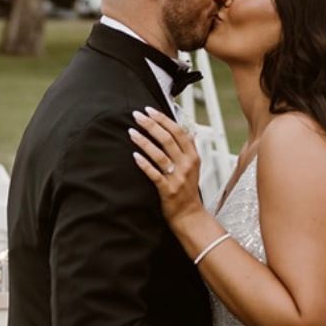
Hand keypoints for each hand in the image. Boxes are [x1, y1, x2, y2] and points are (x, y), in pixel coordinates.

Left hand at [129, 106, 204, 225]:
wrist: (189, 215)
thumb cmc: (188, 190)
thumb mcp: (194, 167)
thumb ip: (190, 149)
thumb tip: (189, 130)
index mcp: (193, 156)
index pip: (178, 131)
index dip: (163, 119)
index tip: (149, 110)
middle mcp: (187, 165)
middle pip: (167, 139)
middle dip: (151, 125)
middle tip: (137, 115)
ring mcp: (177, 178)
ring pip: (159, 155)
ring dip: (144, 141)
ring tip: (131, 132)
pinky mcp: (168, 190)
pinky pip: (154, 174)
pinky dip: (144, 164)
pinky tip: (134, 155)